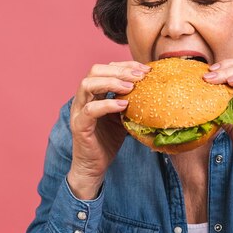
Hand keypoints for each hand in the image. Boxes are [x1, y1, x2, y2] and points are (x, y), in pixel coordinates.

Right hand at [67, 61, 150, 199]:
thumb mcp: (122, 117)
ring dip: (111, 82)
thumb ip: (130, 102)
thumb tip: (154, 91)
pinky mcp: (80, 126)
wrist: (94, 167)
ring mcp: (79, 111)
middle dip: (119, 70)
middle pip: (95, 71)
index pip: (106, 68)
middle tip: (140, 76)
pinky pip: (90, 110)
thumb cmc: (108, 141)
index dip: (125, 65)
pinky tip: (123, 105)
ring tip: (130, 87)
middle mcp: (83, 98)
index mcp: (93, 93)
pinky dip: (107, 104)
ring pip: (87, 85)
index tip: (145, 69)